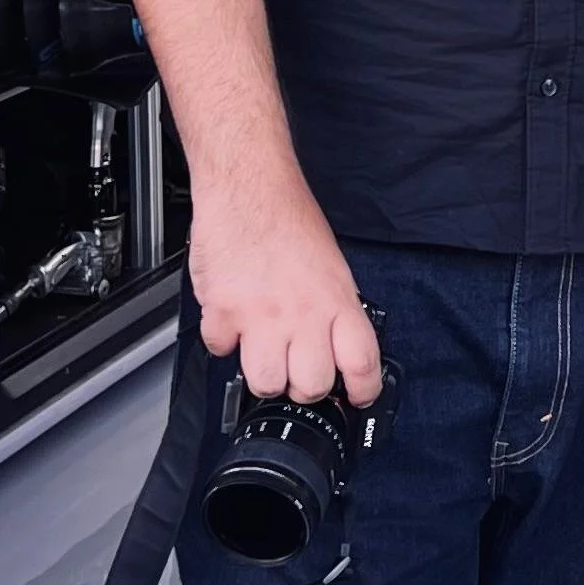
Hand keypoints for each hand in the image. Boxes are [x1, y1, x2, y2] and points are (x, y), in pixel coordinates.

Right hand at [187, 175, 382, 406]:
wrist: (249, 189)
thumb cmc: (289, 220)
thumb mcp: (332, 268)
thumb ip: (335, 311)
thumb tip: (338, 349)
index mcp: (337, 302)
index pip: (362, 364)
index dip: (363, 390)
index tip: (357, 395)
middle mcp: (303, 314)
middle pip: (311, 386)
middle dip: (304, 386)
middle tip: (297, 370)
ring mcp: (261, 317)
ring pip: (265, 382)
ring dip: (263, 373)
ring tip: (263, 351)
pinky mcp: (223, 312)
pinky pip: (220, 351)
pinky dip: (223, 341)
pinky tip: (231, 320)